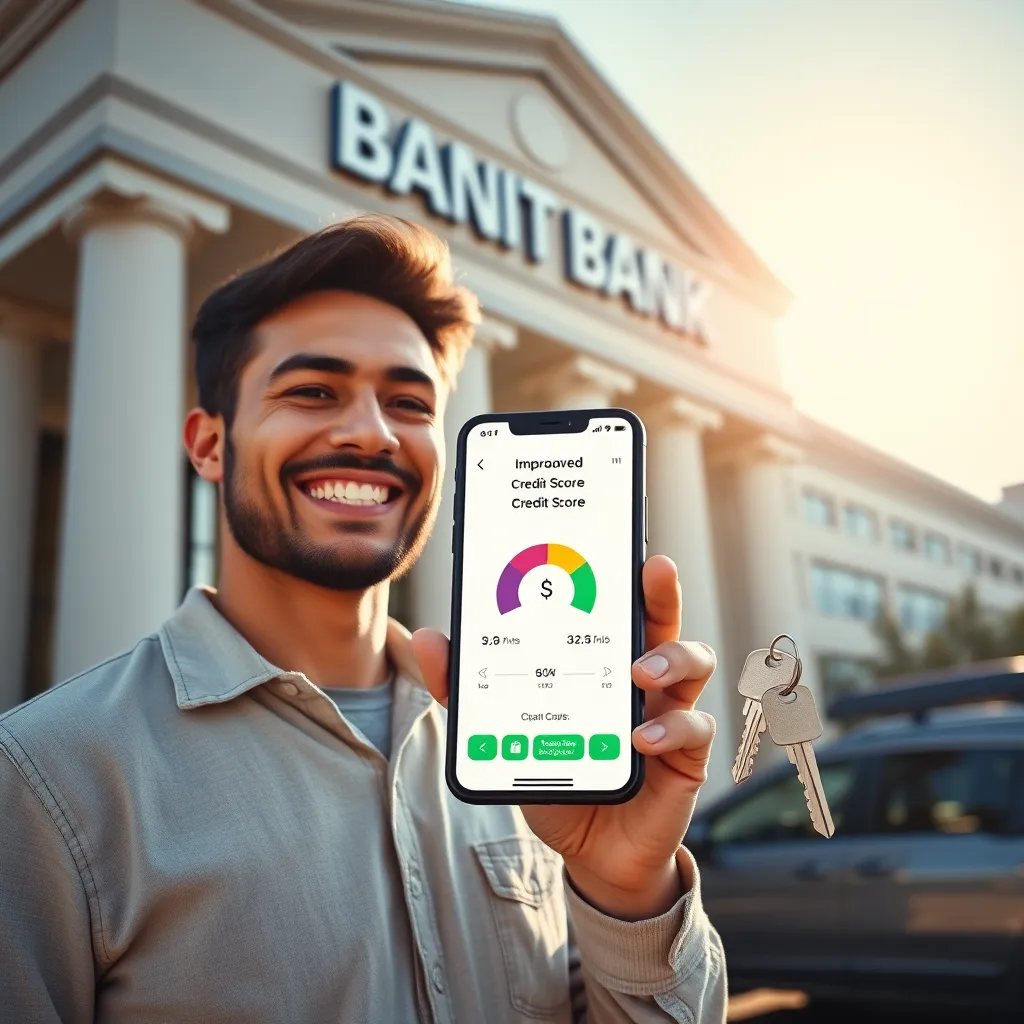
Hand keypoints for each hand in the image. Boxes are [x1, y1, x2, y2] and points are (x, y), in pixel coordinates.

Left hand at [411, 554, 716, 920]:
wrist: (590, 850)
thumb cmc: (555, 775)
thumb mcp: (505, 731)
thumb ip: (467, 688)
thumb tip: (426, 637)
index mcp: (602, 659)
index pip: (617, 604)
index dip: (621, 572)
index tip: (613, 542)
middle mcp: (644, 676)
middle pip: (663, 618)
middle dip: (660, 589)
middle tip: (653, 568)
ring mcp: (667, 711)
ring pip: (693, 662)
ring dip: (671, 657)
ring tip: (638, 672)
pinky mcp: (684, 756)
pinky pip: (693, 728)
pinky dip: (670, 729)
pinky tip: (640, 739)